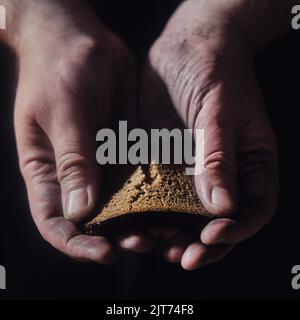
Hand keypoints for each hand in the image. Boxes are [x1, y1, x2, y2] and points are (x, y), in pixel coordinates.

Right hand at [9, 0, 152, 262]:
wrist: (78, 39)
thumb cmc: (56, 70)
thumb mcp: (62, 113)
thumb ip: (73, 161)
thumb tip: (80, 212)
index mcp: (47, 170)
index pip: (56, 221)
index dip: (77, 243)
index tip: (104, 252)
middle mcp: (74, 172)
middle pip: (92, 219)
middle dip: (115, 236)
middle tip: (142, 240)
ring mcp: (101, 161)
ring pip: (119, 202)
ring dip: (139, 218)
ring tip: (160, 228)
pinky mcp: (123, 148)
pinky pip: (138, 176)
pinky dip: (152, 192)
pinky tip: (169, 200)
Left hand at [142, 0, 278, 269]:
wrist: (187, 48)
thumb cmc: (216, 72)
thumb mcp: (222, 112)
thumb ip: (220, 158)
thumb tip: (223, 207)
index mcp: (251, 163)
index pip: (253, 209)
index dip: (236, 229)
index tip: (211, 236)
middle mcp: (222, 173)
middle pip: (217, 221)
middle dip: (200, 242)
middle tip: (180, 256)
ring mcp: (191, 170)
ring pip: (185, 213)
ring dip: (171, 233)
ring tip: (154, 244)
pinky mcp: (165, 162)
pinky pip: (158, 193)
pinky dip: (149, 210)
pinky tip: (136, 220)